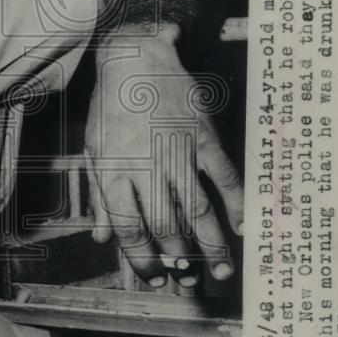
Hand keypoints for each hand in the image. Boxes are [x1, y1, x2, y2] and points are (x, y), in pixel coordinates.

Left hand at [84, 24, 242, 287]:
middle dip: (179, 260)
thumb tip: (102, 238)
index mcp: (114, 171)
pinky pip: (223, 176)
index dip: (143, 260)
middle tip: (190, 279)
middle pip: (166, 225)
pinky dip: (236, 203)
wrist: (134, 57)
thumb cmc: (111, 106)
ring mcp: (177, 150)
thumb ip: (100, 198)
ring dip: (211, 244)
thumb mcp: (95, 151)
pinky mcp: (202, 135)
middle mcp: (146, 165)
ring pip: (198, 208)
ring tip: (220, 271)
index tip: (155, 278)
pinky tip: (242, 226)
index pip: (129, 229)